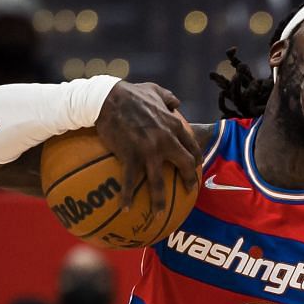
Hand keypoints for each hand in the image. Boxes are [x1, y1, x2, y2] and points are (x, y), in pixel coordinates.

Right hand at [94, 81, 199, 215]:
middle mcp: (166, 140)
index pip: (192, 146)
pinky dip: (127, 197)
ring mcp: (148, 150)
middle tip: (189, 191)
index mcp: (174, 125)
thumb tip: (176, 102)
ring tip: (159, 214)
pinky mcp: (130, 156)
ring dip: (160, 201)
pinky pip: (130, 181)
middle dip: (190, 181)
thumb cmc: (131, 93)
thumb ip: (168, 97)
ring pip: (159, 182)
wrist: (107, 98)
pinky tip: (125, 209)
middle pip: (185, 166)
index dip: (196, 159)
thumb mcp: (154, 90)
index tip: (196, 168)